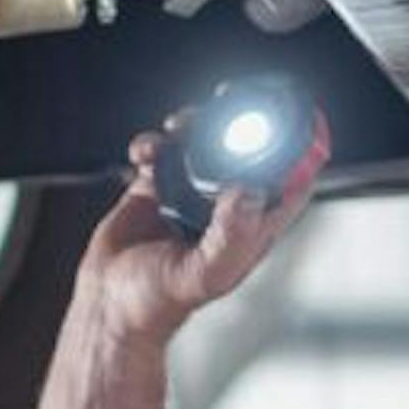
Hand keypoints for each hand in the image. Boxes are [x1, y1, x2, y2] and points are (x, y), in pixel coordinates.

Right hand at [73, 113, 329, 346]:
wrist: (108, 306)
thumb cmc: (159, 304)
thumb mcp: (205, 273)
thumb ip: (231, 235)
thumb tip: (248, 191)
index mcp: (250, 228)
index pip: (289, 183)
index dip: (301, 150)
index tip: (299, 119)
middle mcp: (225, 209)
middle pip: (246, 153)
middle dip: (242, 122)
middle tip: (232, 102)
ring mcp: (189, 198)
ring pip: (203, 146)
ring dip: (194, 126)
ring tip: (180, 125)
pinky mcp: (155, 191)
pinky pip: (160, 154)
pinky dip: (152, 143)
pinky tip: (145, 152)